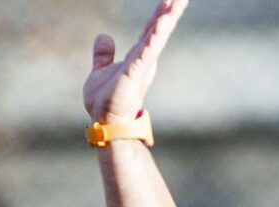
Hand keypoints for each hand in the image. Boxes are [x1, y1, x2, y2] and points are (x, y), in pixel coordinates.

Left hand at [84, 0, 189, 122]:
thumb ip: (104, 55)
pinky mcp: (135, 71)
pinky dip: (155, 36)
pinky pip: (147, 49)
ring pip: (157, 37)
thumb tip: (104, 36)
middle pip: (159, 31)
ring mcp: (141, 65)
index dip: (159, 15)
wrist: (104, 122)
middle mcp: (143, 59)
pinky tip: (162, 22)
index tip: (169, 0)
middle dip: (171, 13)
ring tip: (178, 2)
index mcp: (137, 57)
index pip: (150, 31)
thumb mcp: (101, 71)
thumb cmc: (104, 102)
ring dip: (167, 19)